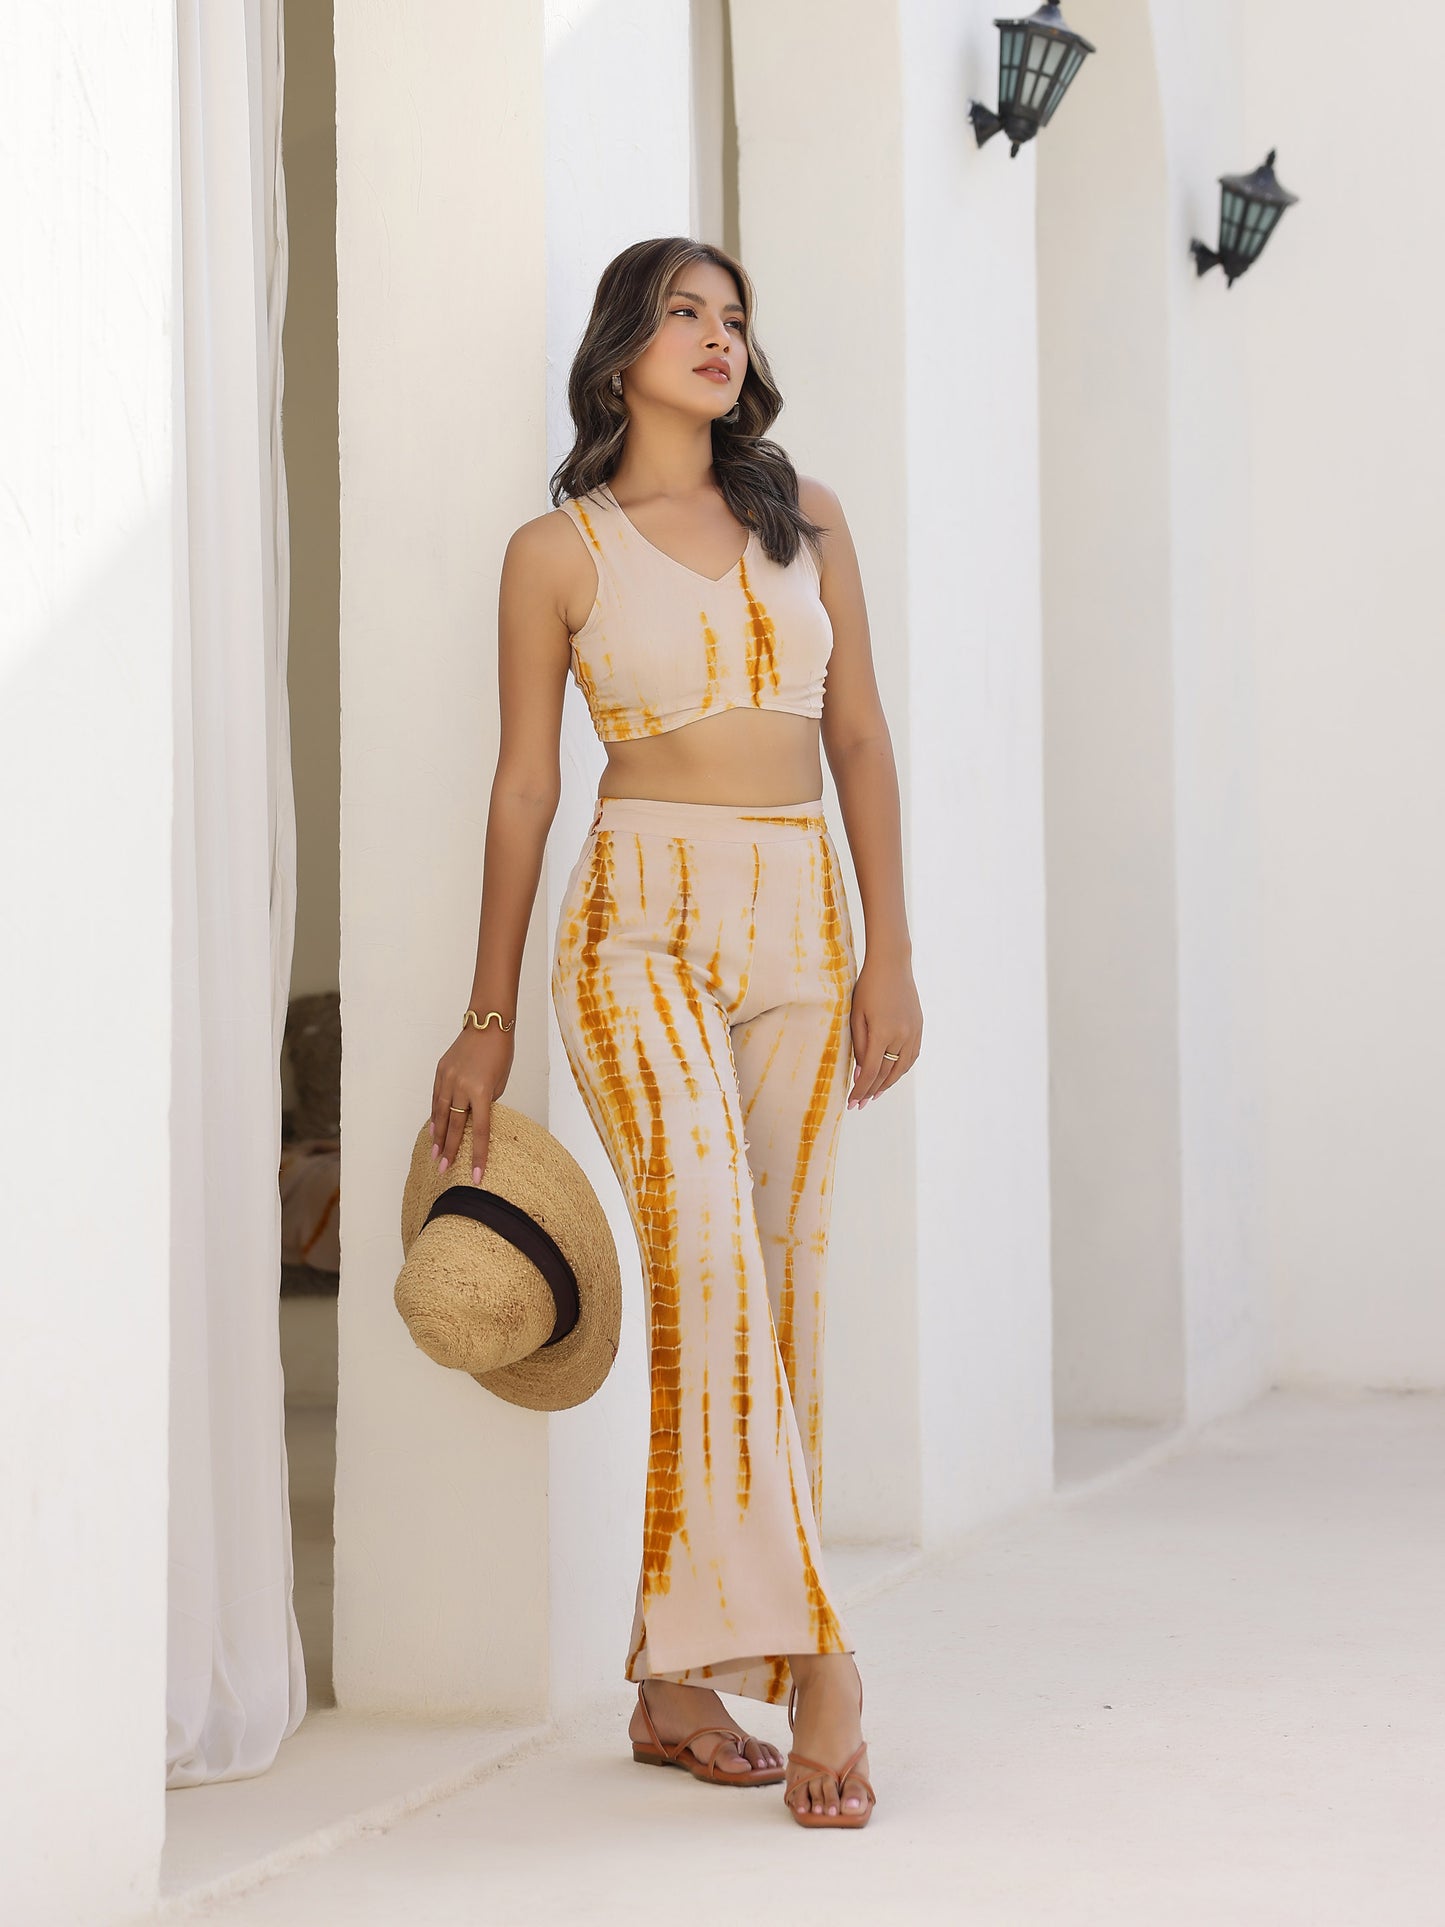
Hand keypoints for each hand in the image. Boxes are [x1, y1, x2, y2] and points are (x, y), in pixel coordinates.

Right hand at [430, 1026, 514, 1181]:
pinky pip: (436, 1098)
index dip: (477, 1155)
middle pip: (455, 1126)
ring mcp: (448, 1078)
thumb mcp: (501, 1081)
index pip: (480, 1131)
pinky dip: (435, 1115)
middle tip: (442, 1169)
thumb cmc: (500, 1053)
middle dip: (449, 1150)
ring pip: (441, 1113)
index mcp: (483, 1092)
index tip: (475, 1175)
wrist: (487, 1024)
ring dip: (438, 1136)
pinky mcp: (441, 1071)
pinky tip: (433, 1129)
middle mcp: (462, 1087)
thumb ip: (486, 1102)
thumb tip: (473, 1117)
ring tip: (434, 1154)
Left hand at [847, 954, 921, 1109]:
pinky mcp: (919, 1028)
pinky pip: (911, 1056)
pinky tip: (891, 1075)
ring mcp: (913, 1032)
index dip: (861, 1090)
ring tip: (874, 1094)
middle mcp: (902, 1036)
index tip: (851, 1103)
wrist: (892, 965)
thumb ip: (860, 1046)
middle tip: (860, 1104)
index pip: (871, 1072)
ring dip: (887, 1084)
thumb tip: (862, 1074)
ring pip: (901, 1068)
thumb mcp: (856, 1016)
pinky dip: (900, 1069)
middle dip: (872, 1091)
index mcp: (883, 1033)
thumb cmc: (867, 987)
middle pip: (887, 1074)